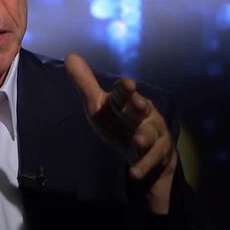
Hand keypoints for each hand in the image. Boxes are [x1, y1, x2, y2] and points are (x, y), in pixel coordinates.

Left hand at [64, 53, 177, 213]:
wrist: (148, 156)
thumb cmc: (121, 125)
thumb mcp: (101, 107)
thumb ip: (86, 85)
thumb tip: (70, 56)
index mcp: (129, 102)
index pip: (125, 94)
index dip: (125, 90)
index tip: (127, 84)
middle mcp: (145, 115)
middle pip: (142, 110)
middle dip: (140, 105)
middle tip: (139, 103)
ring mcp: (155, 136)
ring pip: (151, 135)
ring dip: (145, 138)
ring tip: (138, 141)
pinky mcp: (159, 157)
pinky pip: (151, 162)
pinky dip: (143, 167)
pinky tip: (134, 174)